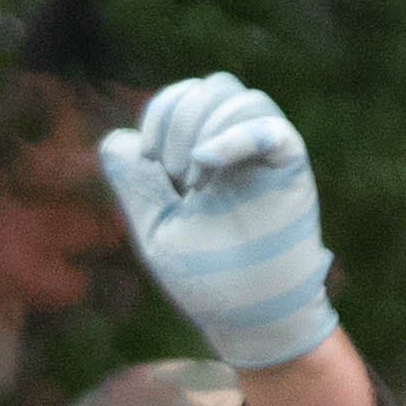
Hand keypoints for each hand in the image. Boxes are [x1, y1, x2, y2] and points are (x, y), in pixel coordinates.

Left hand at [96, 73, 336, 372]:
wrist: (250, 317)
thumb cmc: (207, 280)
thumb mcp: (157, 230)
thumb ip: (136, 185)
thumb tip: (116, 139)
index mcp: (204, 155)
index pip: (181, 99)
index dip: (159, 115)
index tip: (152, 163)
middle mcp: (237, 147)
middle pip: (209, 88)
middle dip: (177, 122)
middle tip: (175, 179)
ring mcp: (264, 156)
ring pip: (240, 97)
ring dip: (203, 130)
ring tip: (194, 184)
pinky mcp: (289, 170)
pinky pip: (272, 129)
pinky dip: (237, 134)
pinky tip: (206, 160)